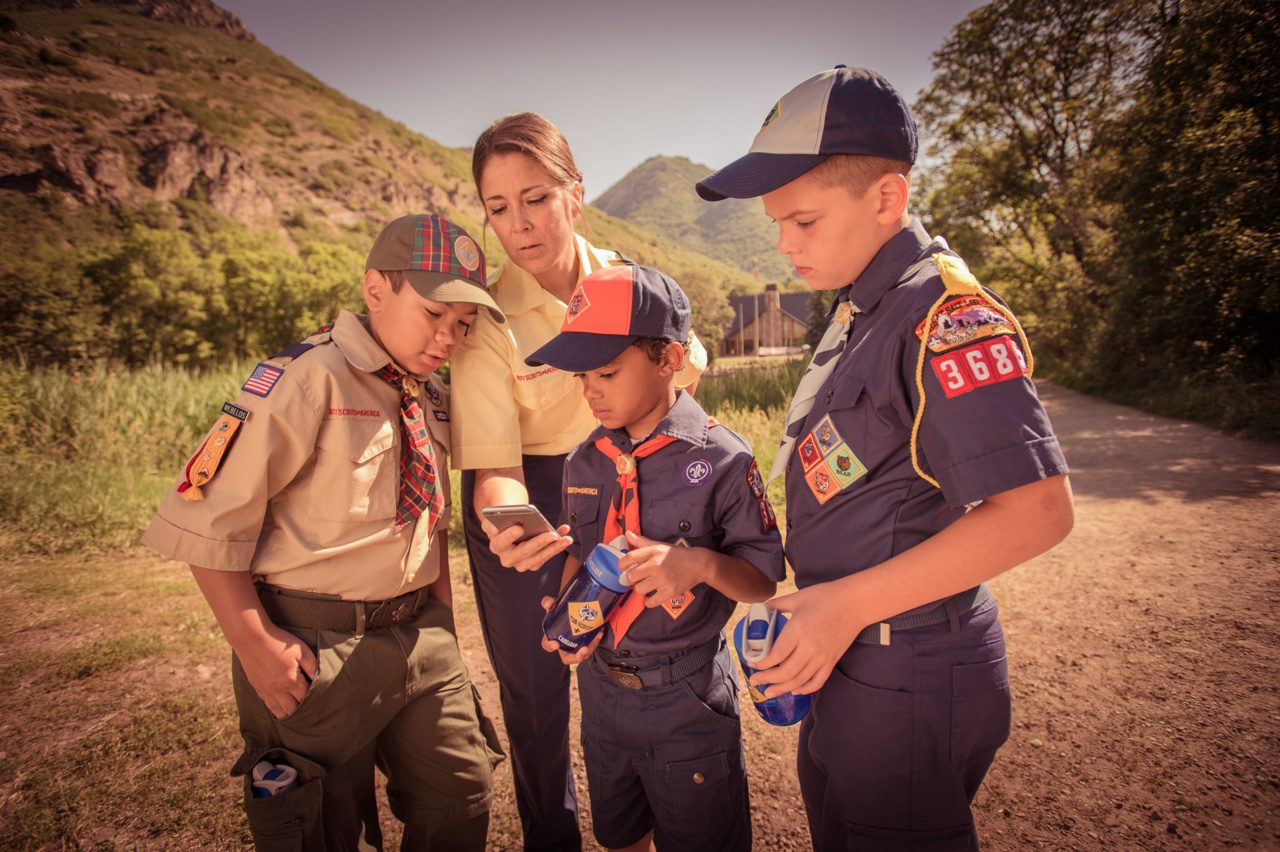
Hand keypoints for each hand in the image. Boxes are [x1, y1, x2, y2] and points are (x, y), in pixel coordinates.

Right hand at [235, 624, 319, 718]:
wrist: (251, 638)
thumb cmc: (279, 642)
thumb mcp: (300, 650)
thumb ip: (312, 665)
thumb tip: (320, 678)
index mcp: (291, 681)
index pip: (306, 698)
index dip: (314, 699)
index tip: (321, 698)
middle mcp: (278, 689)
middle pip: (293, 708)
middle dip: (303, 710)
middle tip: (311, 708)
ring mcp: (266, 690)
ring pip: (279, 710)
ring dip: (289, 713)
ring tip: (298, 714)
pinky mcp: (257, 687)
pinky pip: (268, 705)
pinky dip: (276, 710)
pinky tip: (281, 710)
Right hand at [480, 518, 572, 572]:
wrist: (509, 527)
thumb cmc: (505, 520)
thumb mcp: (499, 516)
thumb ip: (500, 517)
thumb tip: (512, 517)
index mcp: (496, 545)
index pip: (501, 542)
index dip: (509, 536)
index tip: (519, 528)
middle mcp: (507, 558)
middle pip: (523, 552)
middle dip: (539, 543)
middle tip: (552, 535)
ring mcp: (521, 563)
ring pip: (538, 558)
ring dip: (554, 548)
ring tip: (566, 538)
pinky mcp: (533, 563)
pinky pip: (547, 555)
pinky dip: (557, 546)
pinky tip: (566, 535)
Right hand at [539, 595, 603, 664]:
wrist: (573, 613)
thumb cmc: (561, 614)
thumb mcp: (554, 607)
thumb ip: (548, 603)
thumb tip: (549, 603)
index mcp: (553, 638)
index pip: (547, 645)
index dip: (550, 646)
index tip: (555, 644)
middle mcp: (564, 646)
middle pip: (568, 658)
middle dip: (576, 656)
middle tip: (584, 649)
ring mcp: (575, 648)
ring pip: (582, 655)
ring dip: (590, 648)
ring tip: (597, 637)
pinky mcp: (585, 646)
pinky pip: (591, 647)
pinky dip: (596, 640)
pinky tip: (600, 631)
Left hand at [618, 529, 704, 608]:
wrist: (698, 564)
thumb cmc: (677, 555)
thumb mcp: (659, 545)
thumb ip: (642, 542)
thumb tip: (627, 534)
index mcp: (653, 552)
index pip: (628, 558)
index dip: (622, 565)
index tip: (625, 568)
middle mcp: (656, 565)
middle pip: (631, 576)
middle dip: (631, 579)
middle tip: (636, 579)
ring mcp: (663, 579)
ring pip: (639, 589)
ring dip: (641, 589)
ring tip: (647, 586)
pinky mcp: (670, 591)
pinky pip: (651, 602)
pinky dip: (649, 602)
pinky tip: (652, 596)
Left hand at [747, 583, 863, 697]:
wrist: (856, 603)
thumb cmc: (826, 597)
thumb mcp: (798, 597)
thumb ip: (778, 604)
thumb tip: (762, 608)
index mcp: (798, 630)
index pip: (776, 655)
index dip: (762, 663)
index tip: (751, 664)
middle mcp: (810, 647)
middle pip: (785, 672)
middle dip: (767, 680)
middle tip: (754, 681)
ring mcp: (822, 657)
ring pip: (799, 680)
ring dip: (782, 689)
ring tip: (769, 692)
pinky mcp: (832, 661)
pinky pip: (818, 681)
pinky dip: (804, 688)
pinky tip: (794, 689)